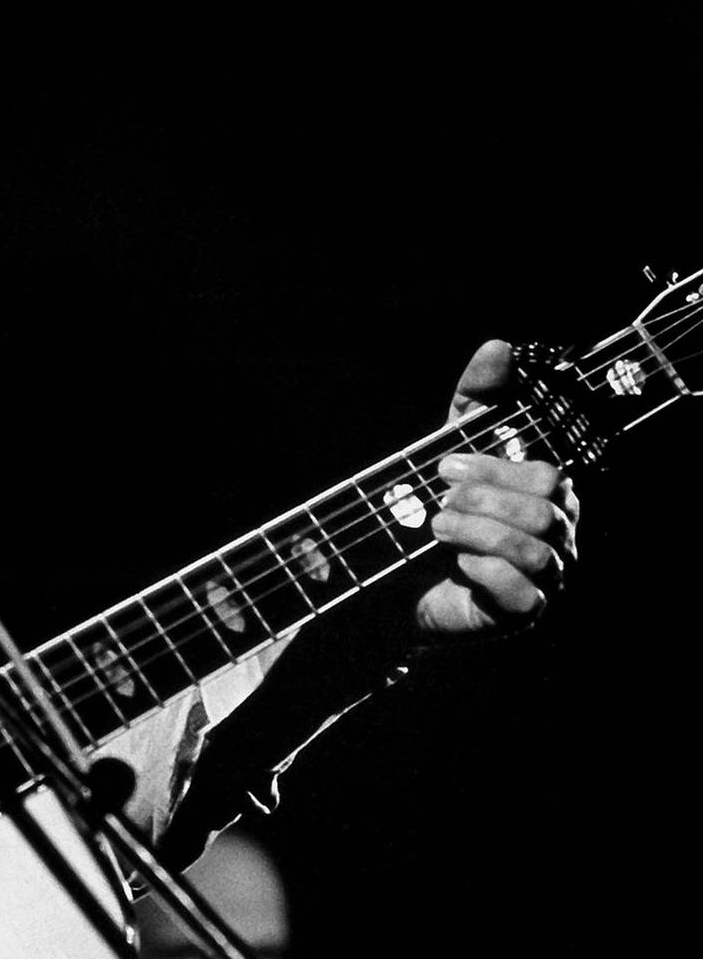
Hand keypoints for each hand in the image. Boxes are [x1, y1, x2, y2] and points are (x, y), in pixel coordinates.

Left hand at [416, 341, 580, 637]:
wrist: (399, 583)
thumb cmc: (439, 509)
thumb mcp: (452, 448)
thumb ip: (476, 399)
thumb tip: (499, 344)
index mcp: (550, 496)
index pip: (547, 474)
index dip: (495, 467)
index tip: (443, 466)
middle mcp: (560, 537)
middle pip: (546, 508)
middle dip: (485, 499)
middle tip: (438, 499)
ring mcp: (547, 579)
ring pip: (536, 548)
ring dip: (477, 532)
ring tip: (436, 528)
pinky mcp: (523, 614)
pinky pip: (525, 593)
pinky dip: (486, 572)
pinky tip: (457, 564)